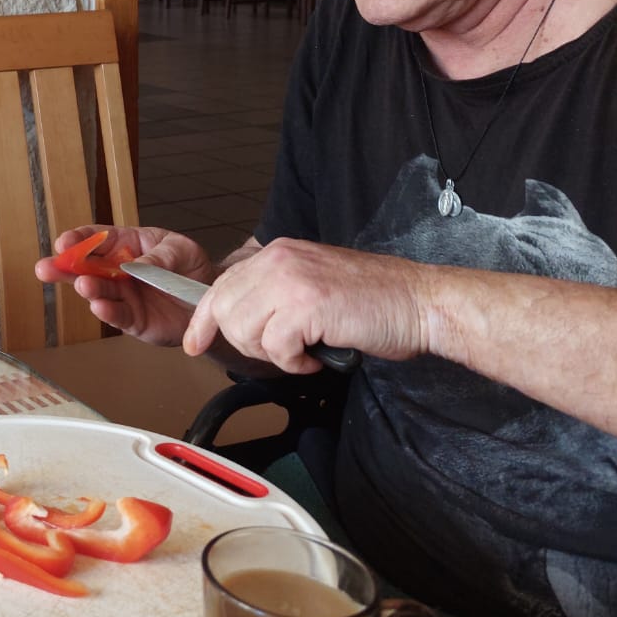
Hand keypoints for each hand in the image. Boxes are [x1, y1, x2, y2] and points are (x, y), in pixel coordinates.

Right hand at [35, 227, 215, 346]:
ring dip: (88, 289)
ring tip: (84, 286)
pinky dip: (108, 312)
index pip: (95, 239)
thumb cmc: (191, 266)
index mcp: (124, 245)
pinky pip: (118, 316)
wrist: (210, 299)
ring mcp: (122, 296)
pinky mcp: (132, 320)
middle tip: (45, 269)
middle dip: (63, 268)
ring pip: (97, 293)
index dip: (77, 240)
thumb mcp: (180, 249)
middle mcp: (116, 271)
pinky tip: (99, 306)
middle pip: (84, 268)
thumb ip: (158, 255)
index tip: (64, 243)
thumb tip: (134, 265)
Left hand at [184, 238, 430, 372]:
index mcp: (277, 253)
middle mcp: (278, 260)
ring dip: (270, 353)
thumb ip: (276, 294)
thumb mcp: (313, 285)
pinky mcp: (307, 305)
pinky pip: (275, 347)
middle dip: (246, 343)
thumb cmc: (375, 301)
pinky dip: (293, 362)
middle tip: (282, 350)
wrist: (421, 301)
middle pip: (225, 311)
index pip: (221, 286)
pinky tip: (316, 356)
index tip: (196, 342)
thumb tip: (244, 320)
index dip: (204, 319)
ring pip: (243, 329)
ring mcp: (291, 280)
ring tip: (302, 351)